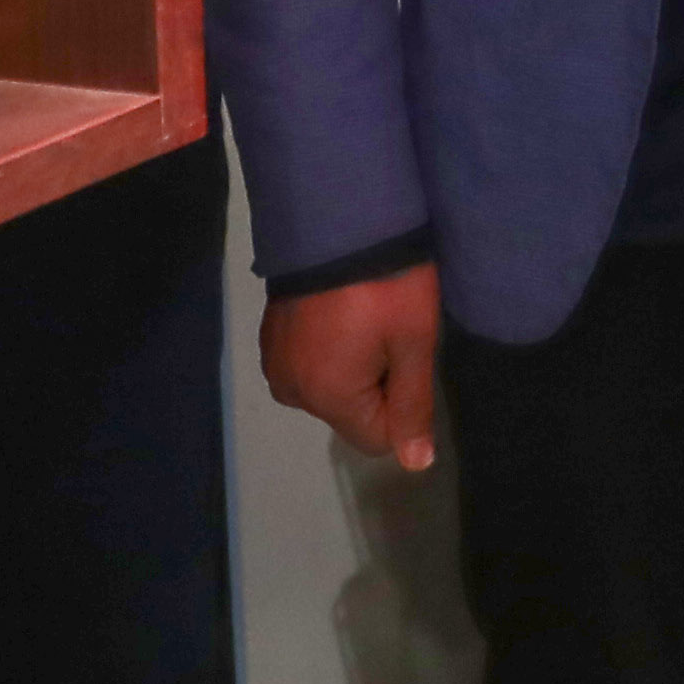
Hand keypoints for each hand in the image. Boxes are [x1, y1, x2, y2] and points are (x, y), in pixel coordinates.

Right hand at [259, 265, 441, 471]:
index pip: (377, 437)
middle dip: (376, 383)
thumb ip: (413, 407)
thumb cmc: (385, 284)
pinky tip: (338, 311)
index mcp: (326, 398)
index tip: (403, 355)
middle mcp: (292, 392)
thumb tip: (414, 465)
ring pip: (331, 389)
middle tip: (385, 330)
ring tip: (362, 316)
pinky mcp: (269, 338)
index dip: (401, 403)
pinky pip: (310, 364)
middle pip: (351, 413)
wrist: (335, 218)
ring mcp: (275, 363)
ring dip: (352, 364)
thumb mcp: (413, 343)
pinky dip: (329, 348)